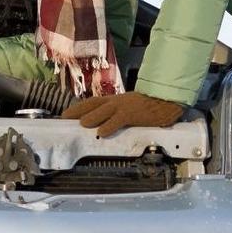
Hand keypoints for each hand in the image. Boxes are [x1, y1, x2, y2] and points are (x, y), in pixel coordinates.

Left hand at [62, 92, 185, 137]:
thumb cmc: (150, 106)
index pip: (94, 102)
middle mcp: (117, 102)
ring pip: (104, 110)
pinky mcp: (134, 113)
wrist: (166, 101)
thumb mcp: (131, 107)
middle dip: (78, 110)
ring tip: (80, 124)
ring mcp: (125, 107)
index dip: (79, 107)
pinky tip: (102, 132)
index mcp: (116, 100)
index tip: (66, 114)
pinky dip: (109, 125)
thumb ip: (117, 114)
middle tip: (64, 118)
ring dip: (91, 117)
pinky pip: (119, 119)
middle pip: (94, 104)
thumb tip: (104, 123)